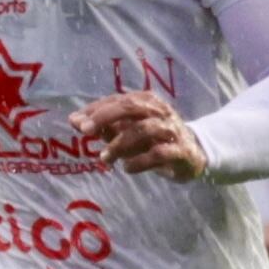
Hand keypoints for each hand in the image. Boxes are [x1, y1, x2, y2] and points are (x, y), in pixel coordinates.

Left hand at [72, 91, 209, 180]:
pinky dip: (140, 161)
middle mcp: (160, 111)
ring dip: (120, 143)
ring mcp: (172, 130)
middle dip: (105, 117)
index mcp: (147, 101)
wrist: (194, 155)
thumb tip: (74, 121)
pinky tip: (127, 168)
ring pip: (144, 130)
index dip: (96, 109)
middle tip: (85, 131)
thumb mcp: (128, 131)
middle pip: (131, 107)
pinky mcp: (181, 151)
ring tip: (104, 158)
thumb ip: (104, 126)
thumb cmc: (155, 140)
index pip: (118, 100)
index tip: (76, 121)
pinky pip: (159, 153)